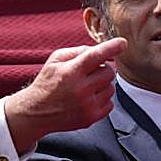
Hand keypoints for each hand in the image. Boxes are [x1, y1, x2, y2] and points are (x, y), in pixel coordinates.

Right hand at [3, 37, 126, 151]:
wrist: (37, 112)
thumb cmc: (47, 83)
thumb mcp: (55, 60)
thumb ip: (78, 51)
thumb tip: (98, 50)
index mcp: (71, 72)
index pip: (96, 56)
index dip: (111, 48)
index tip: (123, 43)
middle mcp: (81, 89)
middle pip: (109, 72)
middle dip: (103, 69)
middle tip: (90, 72)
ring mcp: (87, 105)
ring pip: (111, 88)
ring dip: (102, 85)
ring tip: (86, 87)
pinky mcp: (91, 118)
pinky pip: (110, 103)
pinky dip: (102, 99)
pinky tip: (88, 98)